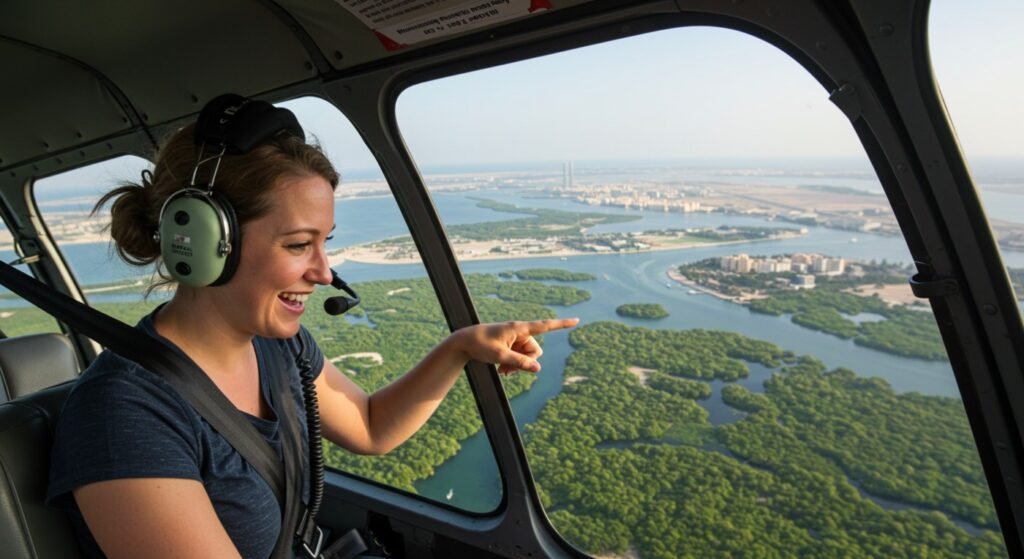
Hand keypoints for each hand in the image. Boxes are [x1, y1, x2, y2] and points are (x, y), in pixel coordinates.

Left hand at [454, 318, 579, 374]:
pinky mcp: (511, 345)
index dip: (561, 324)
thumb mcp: (499, 356)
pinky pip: (520, 358)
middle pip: (536, 350)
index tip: (576, 320)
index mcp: (519, 328)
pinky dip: (514, 365)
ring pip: (528, 356)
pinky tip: (502, 370)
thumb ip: (519, 362)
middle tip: (508, 370)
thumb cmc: (479, 345)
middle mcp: (520, 332)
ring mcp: (515, 339)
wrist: (463, 342)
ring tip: (502, 371)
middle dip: (526, 362)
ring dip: (518, 366)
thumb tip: (538, 368)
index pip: (545, 325)